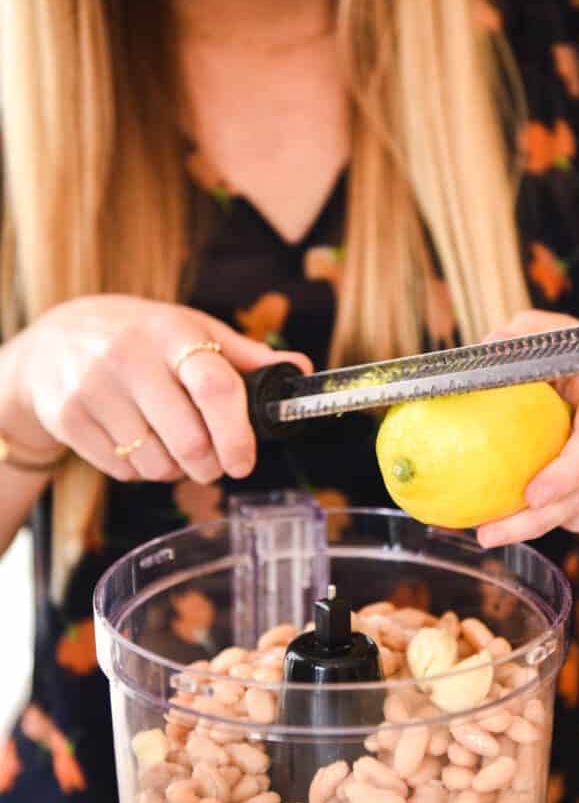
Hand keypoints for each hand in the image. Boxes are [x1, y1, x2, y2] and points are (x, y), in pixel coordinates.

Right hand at [16, 295, 310, 483]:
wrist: (54, 341)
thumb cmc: (140, 338)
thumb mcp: (190, 330)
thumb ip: (243, 355)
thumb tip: (300, 369)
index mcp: (171, 332)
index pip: (215, 387)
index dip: (238, 434)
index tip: (245, 461)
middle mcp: (129, 357)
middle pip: (189, 441)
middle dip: (210, 466)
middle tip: (215, 464)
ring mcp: (94, 389)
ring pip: (156, 465)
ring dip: (175, 471)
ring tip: (172, 448)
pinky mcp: (68, 418)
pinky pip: (124, 472)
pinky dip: (141, 471)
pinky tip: (137, 444)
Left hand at [476, 310, 578, 546]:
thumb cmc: (561, 348)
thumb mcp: (538, 332)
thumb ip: (515, 339)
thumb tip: (486, 348)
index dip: (569, 472)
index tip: (532, 496)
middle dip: (540, 518)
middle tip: (491, 532)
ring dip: (537, 527)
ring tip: (489, 533)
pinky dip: (550, 521)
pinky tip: (510, 522)